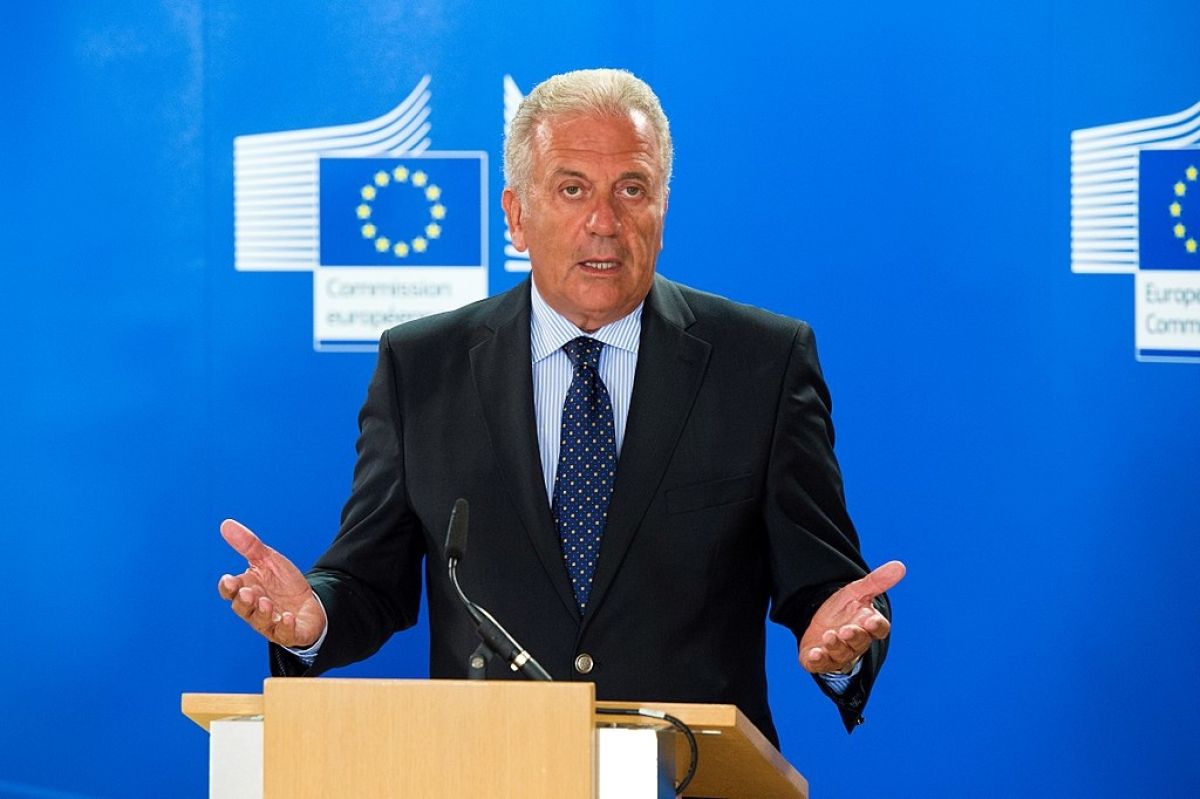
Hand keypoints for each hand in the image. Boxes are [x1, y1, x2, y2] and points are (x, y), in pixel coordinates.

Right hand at [217, 519, 326, 648]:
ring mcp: (272, 623)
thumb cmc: (283, 584)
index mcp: (247, 590)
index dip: (228, 587)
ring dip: (262, 613)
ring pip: (261, 622)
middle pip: (242, 609)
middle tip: (248, 593)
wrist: (310, 603)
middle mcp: (255, 609)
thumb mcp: (268, 560)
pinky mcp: (291, 632)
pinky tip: (288, 618)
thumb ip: (248, 545)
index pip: (231, 591)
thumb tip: (226, 524)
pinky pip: (286, 633)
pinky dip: (285, 626)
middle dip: (244, 601)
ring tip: (266, 603)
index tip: (229, 580)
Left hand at [799, 560, 904, 674]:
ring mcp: (838, 653)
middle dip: (854, 636)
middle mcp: (855, 642)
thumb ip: (877, 582)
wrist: (819, 619)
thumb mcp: (857, 591)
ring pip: (841, 654)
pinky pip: (820, 664)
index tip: (870, 619)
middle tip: (846, 630)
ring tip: (829, 636)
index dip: (875, 625)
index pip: (878, 628)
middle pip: (860, 642)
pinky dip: (818, 661)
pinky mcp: (820, 660)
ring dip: (836, 646)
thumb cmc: (844, 609)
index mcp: (868, 625)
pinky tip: (814, 654)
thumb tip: (900, 566)